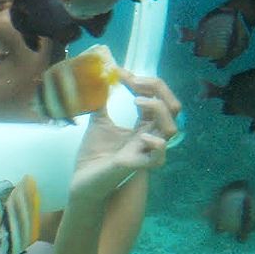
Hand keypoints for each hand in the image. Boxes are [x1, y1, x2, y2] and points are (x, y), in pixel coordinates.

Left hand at [68, 72, 181, 204]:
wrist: (81, 181)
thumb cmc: (94, 155)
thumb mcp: (99, 122)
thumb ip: (102, 101)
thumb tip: (98, 78)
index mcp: (144, 125)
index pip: (157, 97)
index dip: (144, 81)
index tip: (120, 72)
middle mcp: (150, 136)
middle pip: (173, 107)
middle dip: (157, 89)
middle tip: (134, 82)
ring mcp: (146, 151)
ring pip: (172, 128)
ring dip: (158, 109)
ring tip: (136, 101)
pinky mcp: (137, 166)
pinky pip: (159, 157)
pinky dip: (155, 143)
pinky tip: (141, 136)